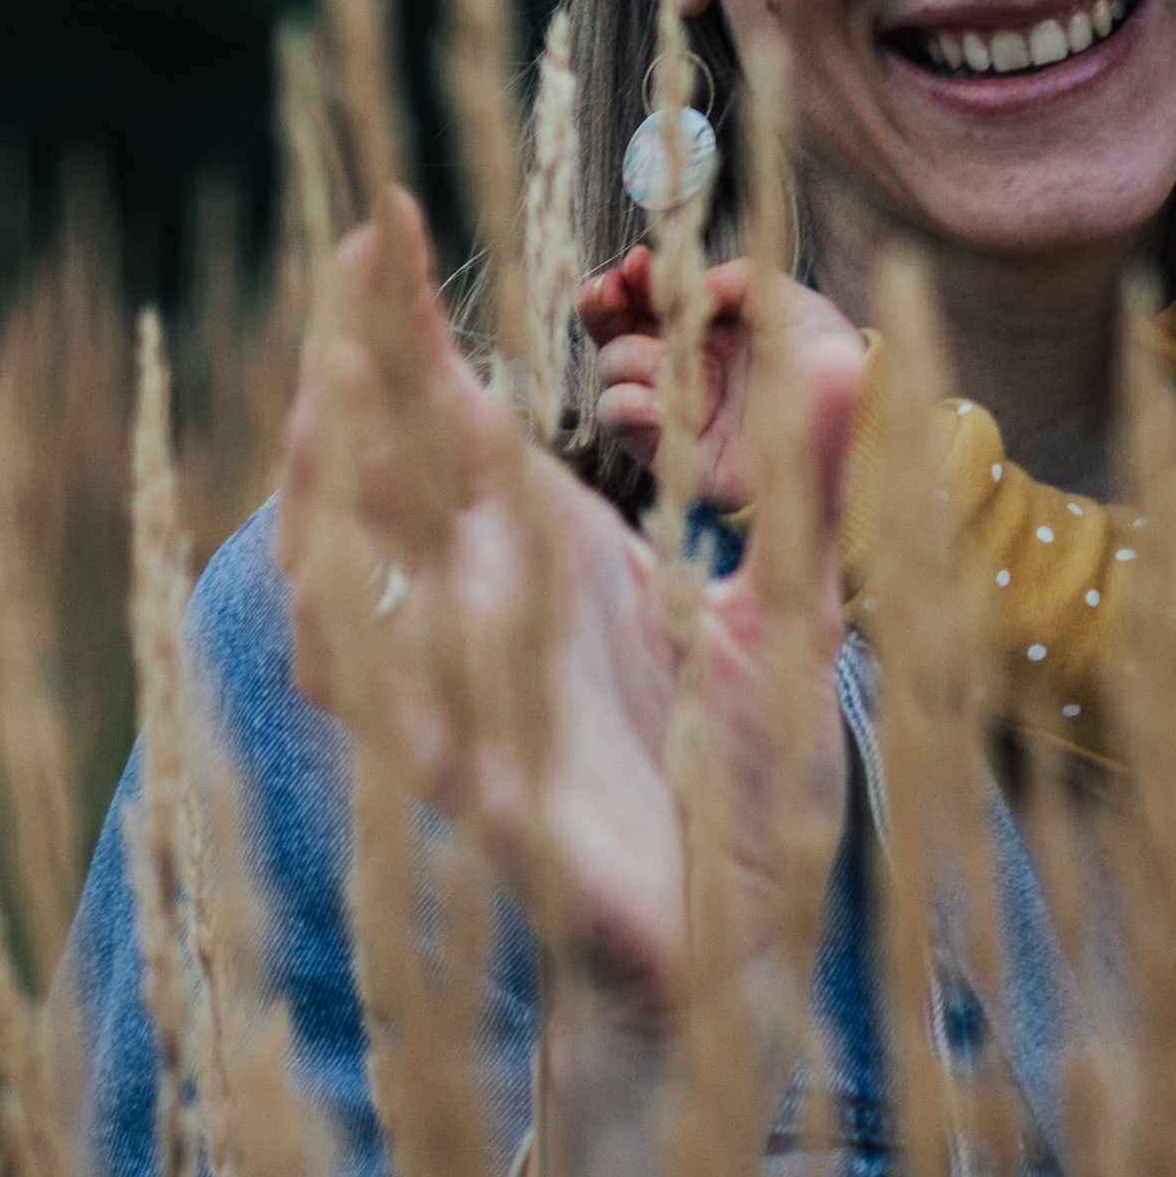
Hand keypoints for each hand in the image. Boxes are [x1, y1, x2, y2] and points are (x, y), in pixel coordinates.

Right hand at [279, 192, 860, 1009]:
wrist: (734, 952)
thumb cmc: (744, 790)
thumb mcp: (796, 615)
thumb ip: (811, 489)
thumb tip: (846, 360)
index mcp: (546, 557)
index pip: (454, 417)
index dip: (407, 327)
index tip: (384, 224)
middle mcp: (485, 615)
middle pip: (385, 474)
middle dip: (358, 372)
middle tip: (360, 266)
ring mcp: (461, 698)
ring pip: (346, 582)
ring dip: (329, 493)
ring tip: (334, 396)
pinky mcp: (477, 791)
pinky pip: (384, 712)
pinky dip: (354, 646)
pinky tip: (339, 586)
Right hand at [576, 246, 864, 518]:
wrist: (841, 445)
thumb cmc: (826, 374)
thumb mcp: (800, 311)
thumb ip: (749, 282)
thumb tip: (700, 282)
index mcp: (710, 321)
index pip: (654, 290)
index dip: (638, 275)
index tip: (639, 263)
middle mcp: (682, 356)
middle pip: (615, 324)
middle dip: (603, 303)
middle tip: (608, 292)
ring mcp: (670, 398)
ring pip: (612, 364)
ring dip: (631, 356)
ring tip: (668, 364)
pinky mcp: (664, 443)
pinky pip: (618, 415)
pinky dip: (628, 404)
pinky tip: (659, 404)